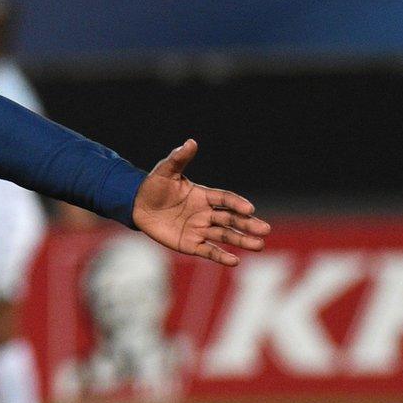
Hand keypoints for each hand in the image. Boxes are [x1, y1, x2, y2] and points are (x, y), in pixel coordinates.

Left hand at [131, 140, 270, 266]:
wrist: (137, 205)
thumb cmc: (154, 186)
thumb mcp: (165, 171)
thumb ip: (179, 158)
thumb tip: (190, 142)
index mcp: (204, 195)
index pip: (225, 199)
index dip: (237, 204)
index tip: (249, 209)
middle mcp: (206, 213)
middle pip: (231, 219)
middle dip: (247, 224)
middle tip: (265, 230)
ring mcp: (199, 229)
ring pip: (225, 235)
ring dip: (242, 240)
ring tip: (259, 245)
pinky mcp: (190, 244)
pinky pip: (208, 251)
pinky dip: (221, 256)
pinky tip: (235, 261)